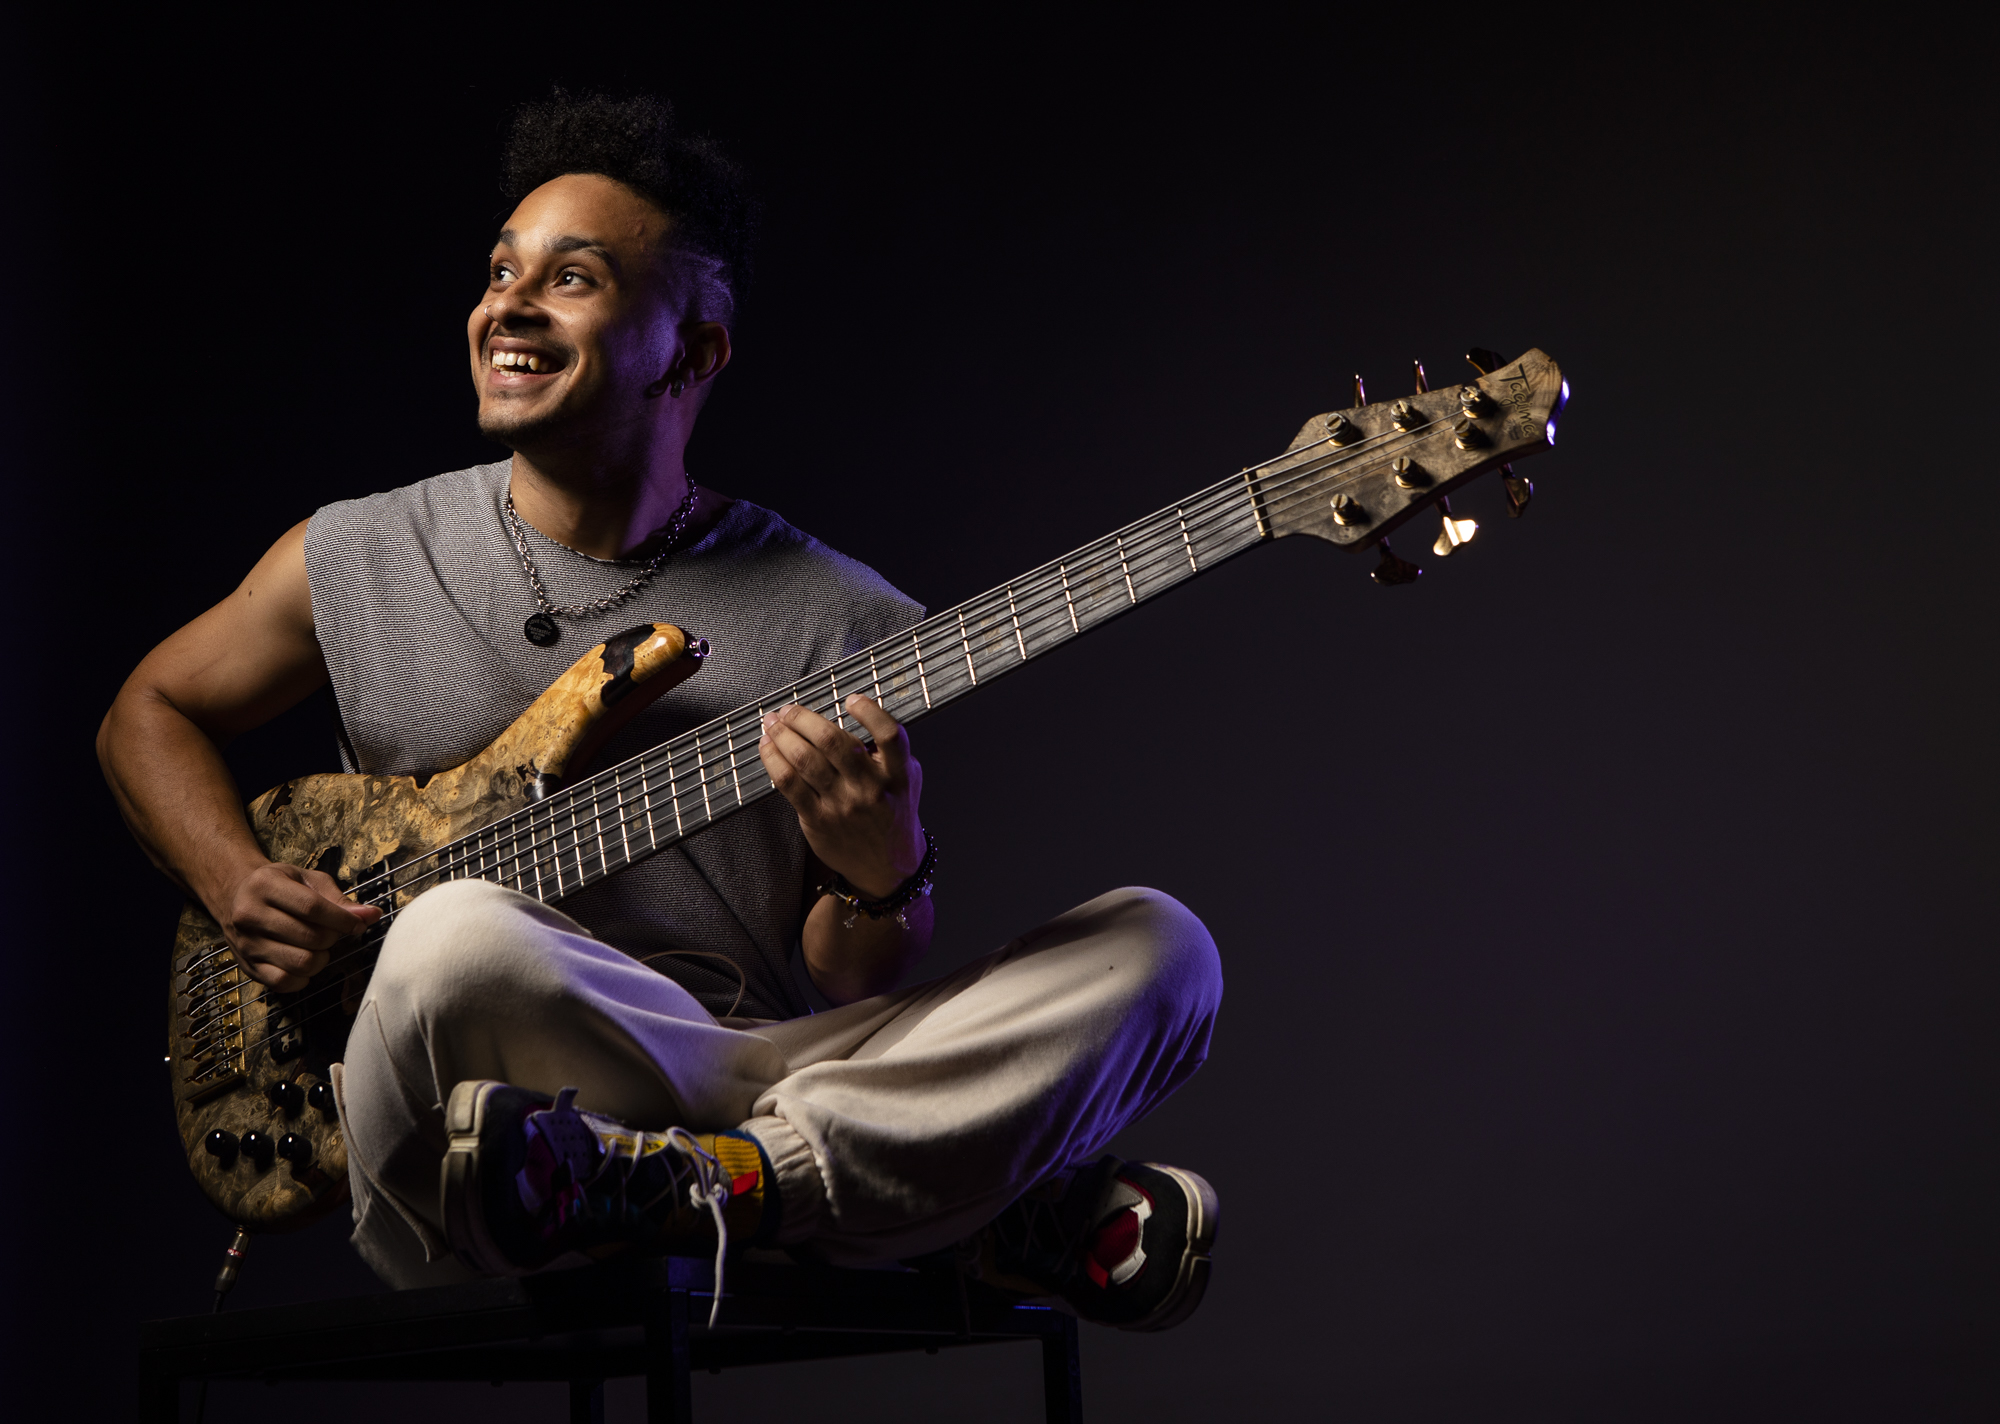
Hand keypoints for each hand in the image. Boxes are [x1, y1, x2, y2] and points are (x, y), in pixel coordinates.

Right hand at [215, 861, 381, 990]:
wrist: (236, 897)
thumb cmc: (278, 886)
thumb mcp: (307, 880)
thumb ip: (338, 899)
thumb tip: (370, 915)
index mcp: (265, 886)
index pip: (312, 908)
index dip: (342, 920)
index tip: (357, 924)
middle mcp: (250, 915)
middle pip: (309, 938)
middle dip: (333, 937)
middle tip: (333, 932)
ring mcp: (247, 944)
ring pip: (301, 963)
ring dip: (321, 958)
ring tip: (319, 946)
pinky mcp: (248, 966)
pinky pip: (284, 982)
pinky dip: (303, 977)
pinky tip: (304, 960)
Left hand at [759, 696, 924, 896]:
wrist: (887, 867)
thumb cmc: (893, 814)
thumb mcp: (907, 780)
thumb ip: (889, 751)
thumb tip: (861, 713)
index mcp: (898, 774)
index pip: (889, 735)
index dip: (870, 711)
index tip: (852, 699)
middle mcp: (870, 788)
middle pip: (832, 741)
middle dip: (802, 718)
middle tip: (789, 710)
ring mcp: (842, 805)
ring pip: (804, 759)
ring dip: (782, 735)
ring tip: (773, 723)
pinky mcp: (818, 820)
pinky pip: (789, 783)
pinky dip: (773, 760)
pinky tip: (768, 748)